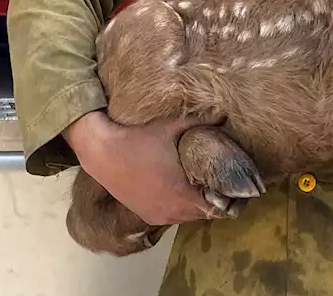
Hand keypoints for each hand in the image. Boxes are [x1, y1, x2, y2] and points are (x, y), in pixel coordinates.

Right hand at [63, 111, 213, 225]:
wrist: (101, 151)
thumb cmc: (139, 137)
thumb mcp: (171, 125)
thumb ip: (202, 120)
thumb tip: (224, 114)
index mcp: (183, 195)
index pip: (219, 207)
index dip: (228, 195)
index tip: (230, 180)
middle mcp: (172, 212)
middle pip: (205, 213)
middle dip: (213, 197)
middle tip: (217, 177)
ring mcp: (158, 217)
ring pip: (188, 216)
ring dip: (195, 203)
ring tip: (198, 182)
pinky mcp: (146, 216)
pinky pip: (171, 216)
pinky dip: (178, 205)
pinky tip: (177, 187)